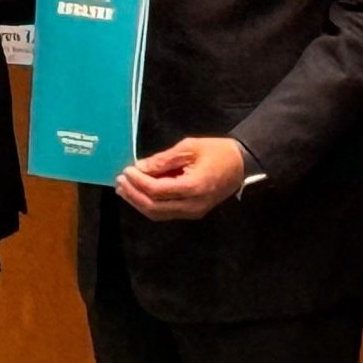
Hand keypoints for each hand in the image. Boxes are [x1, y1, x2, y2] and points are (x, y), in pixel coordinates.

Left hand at [116, 137, 247, 221]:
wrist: (242, 163)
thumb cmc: (217, 151)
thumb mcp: (189, 148)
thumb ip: (163, 160)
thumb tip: (140, 167)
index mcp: (193, 187)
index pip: (157, 190)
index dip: (138, 182)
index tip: (126, 170)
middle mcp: (192, 205)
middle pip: (154, 207)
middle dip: (134, 195)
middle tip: (120, 181)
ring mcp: (193, 212)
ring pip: (158, 214)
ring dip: (139, 202)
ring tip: (125, 189)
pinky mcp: (193, 212)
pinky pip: (166, 213)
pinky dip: (150, 204)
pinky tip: (140, 194)